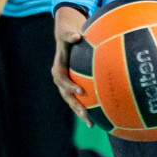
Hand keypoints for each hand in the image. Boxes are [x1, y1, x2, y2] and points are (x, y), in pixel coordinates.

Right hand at [52, 4, 92, 125]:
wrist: (66, 37)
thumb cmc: (68, 35)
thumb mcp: (67, 32)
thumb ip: (70, 34)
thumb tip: (77, 36)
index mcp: (58, 68)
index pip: (61, 79)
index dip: (69, 86)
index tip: (81, 90)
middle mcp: (61, 79)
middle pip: (66, 95)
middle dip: (76, 106)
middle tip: (86, 114)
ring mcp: (66, 85)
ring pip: (72, 101)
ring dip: (81, 112)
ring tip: (91, 124)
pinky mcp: (74, 87)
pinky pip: (79, 100)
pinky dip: (87, 109)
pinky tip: (98, 118)